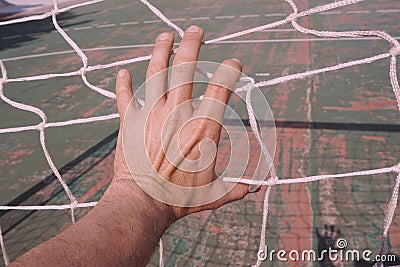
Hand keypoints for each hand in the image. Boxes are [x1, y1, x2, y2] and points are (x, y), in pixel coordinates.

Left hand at [113, 25, 249, 220]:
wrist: (142, 203)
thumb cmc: (180, 199)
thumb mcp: (214, 194)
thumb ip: (237, 187)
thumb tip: (258, 187)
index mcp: (202, 128)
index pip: (220, 88)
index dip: (229, 71)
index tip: (234, 62)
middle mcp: (177, 114)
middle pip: (184, 69)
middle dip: (192, 45)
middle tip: (195, 31)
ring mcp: (150, 115)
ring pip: (155, 73)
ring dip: (161, 51)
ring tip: (166, 36)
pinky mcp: (129, 123)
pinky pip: (124, 97)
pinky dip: (123, 84)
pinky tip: (122, 72)